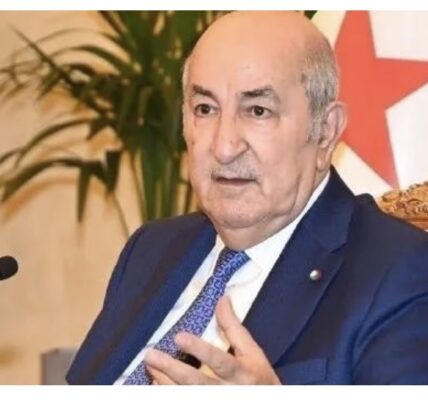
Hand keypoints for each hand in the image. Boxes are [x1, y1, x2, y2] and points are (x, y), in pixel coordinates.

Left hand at [144, 296, 280, 384]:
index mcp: (241, 372)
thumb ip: (235, 328)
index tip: (179, 337)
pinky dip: (167, 391)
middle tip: (151, 355)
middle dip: (171, 369)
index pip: (219, 360)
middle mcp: (226, 391)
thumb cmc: (260, 379)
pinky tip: (155, 382)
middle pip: (195, 381)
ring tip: (149, 364)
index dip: (199, 350)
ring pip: (186, 393)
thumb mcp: (253, 353)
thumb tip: (222, 300)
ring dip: (164, 380)